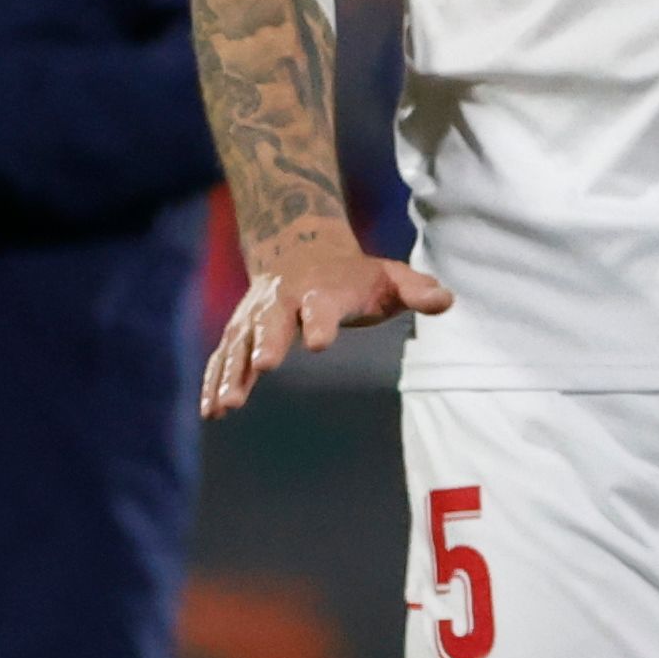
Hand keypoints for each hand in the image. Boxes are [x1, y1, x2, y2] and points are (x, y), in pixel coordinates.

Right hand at [200, 235, 453, 415]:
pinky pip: (223, 356)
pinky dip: (214, 381)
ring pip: (240, 344)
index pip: (322, 305)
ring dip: (232, 373)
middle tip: (265, 366)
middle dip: (266, 343)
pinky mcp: (240, 331)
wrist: (296, 246)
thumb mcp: (389, 276)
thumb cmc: (353, 274)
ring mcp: (256, 316)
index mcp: (321, 289)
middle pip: (272, 322)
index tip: (320, 343)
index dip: (321, 321)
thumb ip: (416, 290)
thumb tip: (447, 300)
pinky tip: (211, 411)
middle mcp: (282, 300)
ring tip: (227, 406)